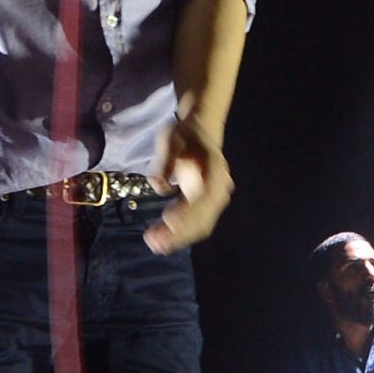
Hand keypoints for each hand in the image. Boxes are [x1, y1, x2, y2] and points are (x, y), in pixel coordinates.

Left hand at [145, 118, 232, 252]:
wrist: (202, 128)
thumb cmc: (185, 134)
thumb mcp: (171, 140)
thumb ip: (165, 164)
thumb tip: (161, 187)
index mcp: (213, 172)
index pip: (200, 200)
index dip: (185, 216)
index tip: (166, 224)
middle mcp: (219, 188)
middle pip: (202, 220)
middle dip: (178, 234)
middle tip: (154, 243)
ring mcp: (216, 197)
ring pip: (201, 225)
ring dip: (180, 237)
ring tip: (156, 244)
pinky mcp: (209, 203)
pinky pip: (200, 222)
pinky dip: (183, 232)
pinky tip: (165, 236)